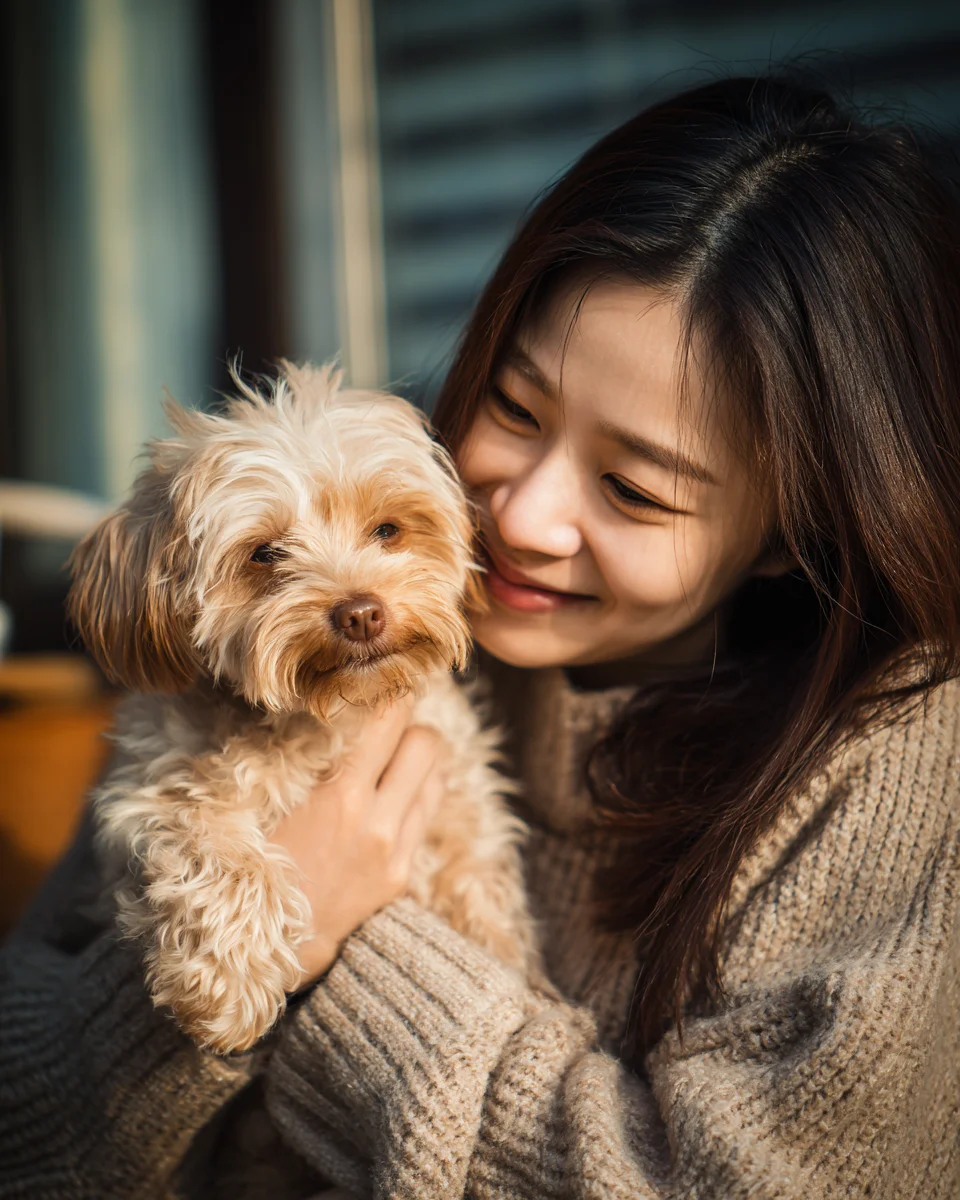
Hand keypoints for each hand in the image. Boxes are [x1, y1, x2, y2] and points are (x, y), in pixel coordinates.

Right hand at [271, 697, 443, 988]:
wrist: (260, 955)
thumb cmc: (242, 865)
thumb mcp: (248, 806)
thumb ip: (274, 755)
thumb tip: (288, 706)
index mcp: (335, 796)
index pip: (387, 718)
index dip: (385, 692)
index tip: (372, 683)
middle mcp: (375, 820)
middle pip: (426, 739)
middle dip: (408, 722)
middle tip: (383, 719)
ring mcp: (394, 849)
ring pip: (436, 772)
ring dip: (417, 755)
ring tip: (388, 752)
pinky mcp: (401, 874)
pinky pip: (429, 809)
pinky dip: (417, 789)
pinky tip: (389, 789)